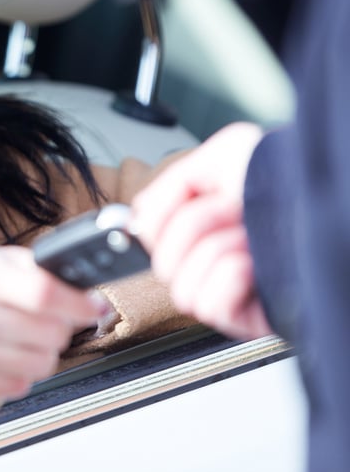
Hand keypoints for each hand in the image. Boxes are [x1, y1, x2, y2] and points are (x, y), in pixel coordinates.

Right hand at [0, 245, 100, 403]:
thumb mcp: (4, 260)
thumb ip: (47, 273)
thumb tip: (93, 300)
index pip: (43, 294)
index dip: (78, 305)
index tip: (92, 308)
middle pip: (48, 334)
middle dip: (60, 328)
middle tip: (46, 320)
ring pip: (40, 365)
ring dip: (42, 353)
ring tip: (24, 338)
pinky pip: (17, 387)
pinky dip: (18, 374)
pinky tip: (4, 355)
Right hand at [129, 122, 272, 340]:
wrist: (329, 203)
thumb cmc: (293, 180)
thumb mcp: (225, 153)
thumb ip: (172, 180)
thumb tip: (142, 216)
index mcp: (205, 224)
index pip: (150, 235)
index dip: (162, 217)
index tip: (189, 198)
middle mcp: (214, 257)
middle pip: (161, 262)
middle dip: (193, 228)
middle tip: (228, 213)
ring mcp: (230, 291)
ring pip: (181, 288)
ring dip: (214, 252)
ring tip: (246, 239)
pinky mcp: (247, 318)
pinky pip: (210, 305)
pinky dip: (229, 276)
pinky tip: (253, 263)